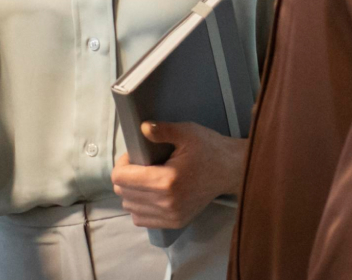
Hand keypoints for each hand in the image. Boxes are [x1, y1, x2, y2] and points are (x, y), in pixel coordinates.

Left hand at [111, 122, 247, 229]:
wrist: (230, 170)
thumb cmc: (208, 149)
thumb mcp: (186, 132)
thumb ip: (162, 130)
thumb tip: (142, 128)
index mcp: (166, 181)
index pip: (121, 178)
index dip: (122, 163)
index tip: (134, 155)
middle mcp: (166, 203)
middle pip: (123, 192)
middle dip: (125, 176)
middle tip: (139, 164)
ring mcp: (171, 216)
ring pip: (130, 207)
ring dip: (131, 192)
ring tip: (144, 178)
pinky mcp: (175, 222)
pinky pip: (141, 220)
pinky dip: (139, 207)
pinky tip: (149, 193)